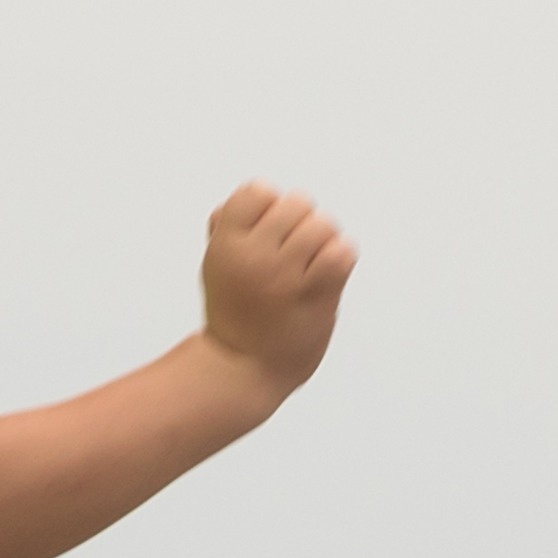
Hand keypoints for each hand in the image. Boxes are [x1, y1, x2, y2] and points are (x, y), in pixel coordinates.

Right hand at [198, 182, 354, 401]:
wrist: (242, 368)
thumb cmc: (233, 313)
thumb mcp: (215, 265)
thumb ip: (226, 228)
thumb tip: (246, 198)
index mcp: (225, 244)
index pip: (257, 190)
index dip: (267, 205)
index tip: (265, 230)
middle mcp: (254, 256)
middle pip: (298, 202)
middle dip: (300, 221)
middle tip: (293, 249)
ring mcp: (286, 277)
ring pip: (323, 225)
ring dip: (324, 240)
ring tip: (312, 262)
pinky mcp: (316, 296)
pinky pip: (342, 253)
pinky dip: (340, 258)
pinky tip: (326, 274)